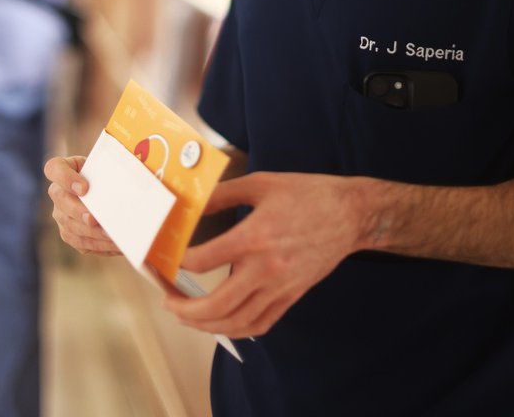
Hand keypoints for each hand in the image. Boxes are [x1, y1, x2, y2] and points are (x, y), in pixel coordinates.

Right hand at [44, 155, 120, 256]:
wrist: (106, 188)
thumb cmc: (105, 172)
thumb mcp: (105, 165)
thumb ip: (111, 168)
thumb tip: (135, 175)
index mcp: (63, 169)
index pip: (53, 168)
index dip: (65, 179)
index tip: (84, 188)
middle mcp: (58, 192)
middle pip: (61, 201)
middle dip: (77, 212)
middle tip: (93, 219)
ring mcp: (61, 215)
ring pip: (70, 226)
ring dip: (91, 233)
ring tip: (110, 235)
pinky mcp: (70, 233)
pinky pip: (80, 243)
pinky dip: (98, 245)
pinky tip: (115, 245)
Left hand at [163, 171, 364, 338]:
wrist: (349, 214)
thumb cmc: (306, 194)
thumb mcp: (261, 183)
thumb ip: (223, 194)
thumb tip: (193, 204)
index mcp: (254, 236)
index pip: (204, 260)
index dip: (178, 262)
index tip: (164, 259)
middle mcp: (265, 268)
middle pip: (217, 304)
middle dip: (185, 309)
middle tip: (166, 301)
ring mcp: (280, 288)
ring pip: (237, 321)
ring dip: (206, 326)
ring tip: (186, 317)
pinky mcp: (292, 296)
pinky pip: (261, 324)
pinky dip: (237, 330)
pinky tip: (222, 324)